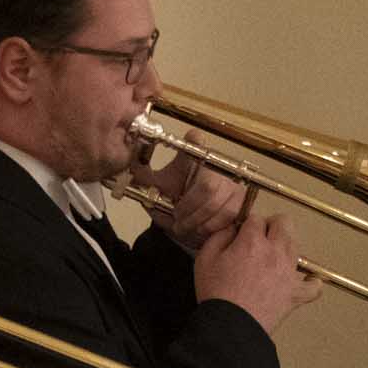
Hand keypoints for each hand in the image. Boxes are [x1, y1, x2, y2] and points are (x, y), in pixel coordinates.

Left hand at [125, 143, 250, 249]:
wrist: (194, 225)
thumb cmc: (176, 202)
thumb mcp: (158, 190)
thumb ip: (143, 180)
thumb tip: (126, 168)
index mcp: (194, 158)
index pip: (196, 140)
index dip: (196, 140)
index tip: (193, 137)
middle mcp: (217, 166)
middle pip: (208, 185)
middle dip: (190, 208)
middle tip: (178, 219)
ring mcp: (232, 183)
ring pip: (216, 204)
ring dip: (197, 221)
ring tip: (185, 227)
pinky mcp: (241, 201)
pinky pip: (226, 216)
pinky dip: (210, 227)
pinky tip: (200, 231)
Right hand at [191, 208, 314, 333]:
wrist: (229, 326)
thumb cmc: (215, 294)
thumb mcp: (205, 258)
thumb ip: (219, 236)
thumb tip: (233, 229)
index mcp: (252, 242)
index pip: (256, 218)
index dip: (246, 225)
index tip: (241, 235)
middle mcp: (275, 252)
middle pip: (284, 223)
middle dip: (271, 225)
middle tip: (259, 239)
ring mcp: (289, 273)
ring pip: (297, 246)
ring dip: (285, 246)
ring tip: (271, 259)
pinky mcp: (296, 295)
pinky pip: (314, 286)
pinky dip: (310, 282)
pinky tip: (303, 281)